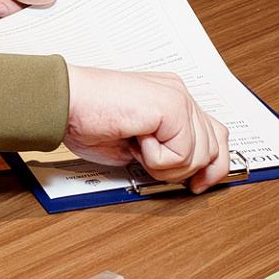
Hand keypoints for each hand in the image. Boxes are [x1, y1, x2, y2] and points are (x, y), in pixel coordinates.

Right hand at [64, 66, 231, 193]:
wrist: (63, 102)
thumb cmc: (87, 119)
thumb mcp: (138, 143)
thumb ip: (167, 149)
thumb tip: (190, 174)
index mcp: (172, 99)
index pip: (215, 135)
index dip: (213, 166)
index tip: (199, 185)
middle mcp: (179, 94)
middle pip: (214, 149)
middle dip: (183, 170)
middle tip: (148, 161)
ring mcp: (177, 98)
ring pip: (200, 155)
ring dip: (166, 165)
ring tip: (138, 148)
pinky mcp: (171, 106)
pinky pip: (182, 153)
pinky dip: (156, 159)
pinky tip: (136, 141)